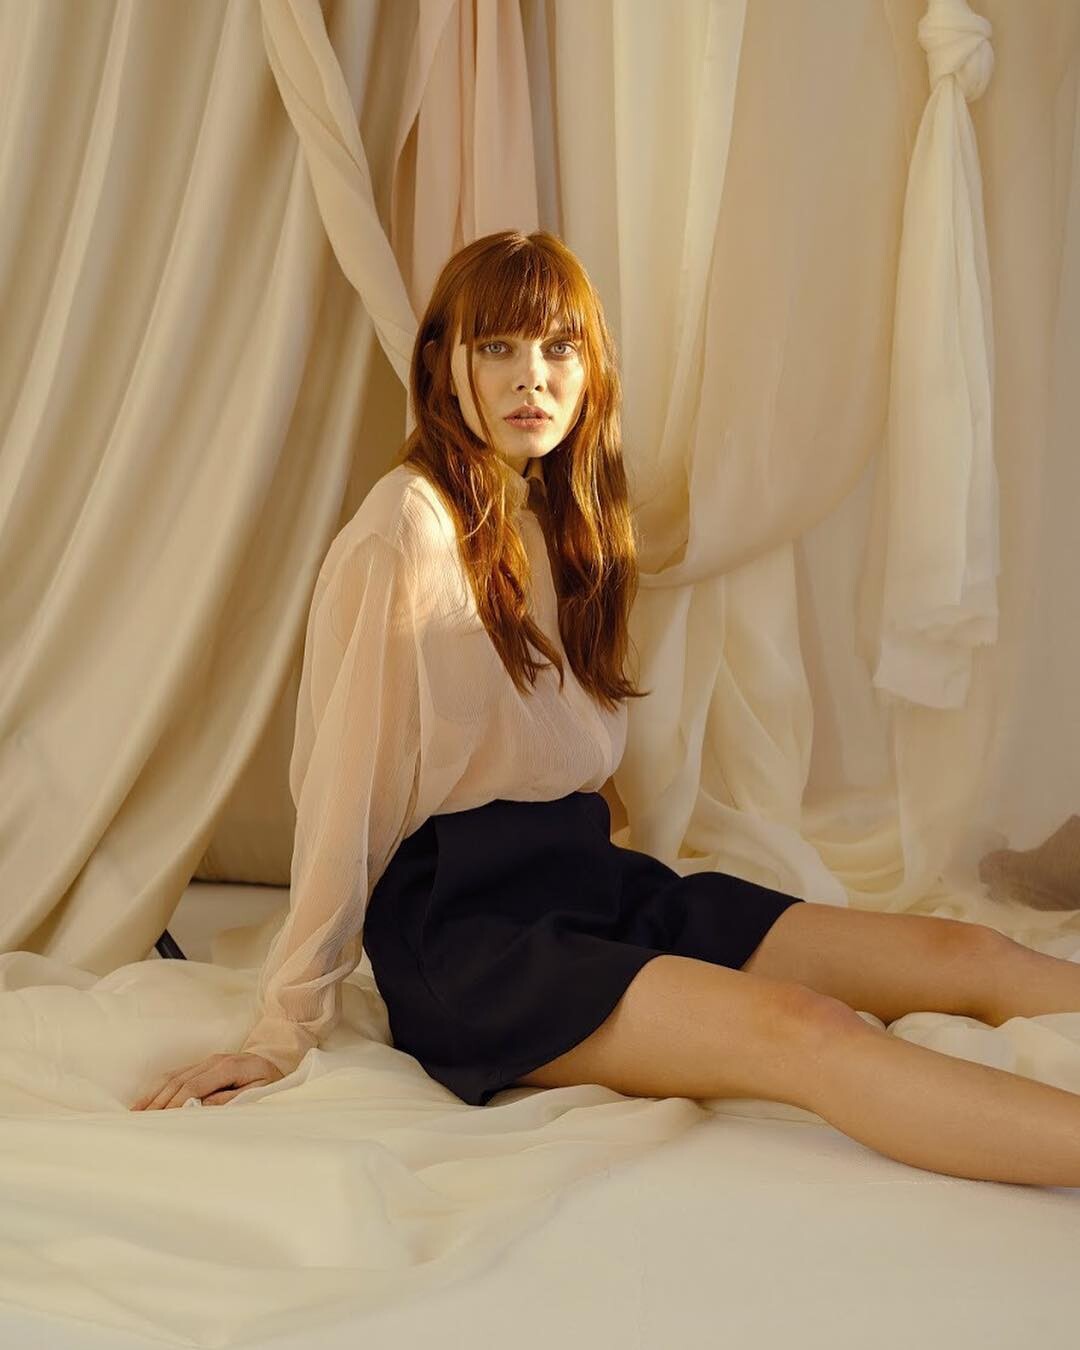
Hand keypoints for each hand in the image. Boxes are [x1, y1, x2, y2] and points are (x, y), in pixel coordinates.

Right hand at [130, 1052, 283, 1109]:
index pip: (193, 1085)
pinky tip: (146, 1102)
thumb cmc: (270, 1081)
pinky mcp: (202, 1065)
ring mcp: (206, 1061)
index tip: (160, 1121)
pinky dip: (158, 1089)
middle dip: (158, 1102)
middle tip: (139, 1123)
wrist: (276, 1060)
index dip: (175, 1103)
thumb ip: (232, 1099)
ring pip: (173, 1077)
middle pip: (178, 1081)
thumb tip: (202, 1108)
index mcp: (228, 1066)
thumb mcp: (259, 1092)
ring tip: (134, 1114)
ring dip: (153, 1095)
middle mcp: (213, 1061)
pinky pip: (175, 1075)